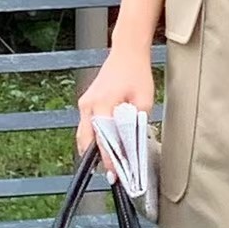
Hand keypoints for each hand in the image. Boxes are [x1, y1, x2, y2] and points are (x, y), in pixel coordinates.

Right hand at [75, 45, 155, 181]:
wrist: (126, 53)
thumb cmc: (136, 74)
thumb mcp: (144, 100)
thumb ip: (137, 122)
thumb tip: (134, 143)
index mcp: (102, 104)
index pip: (103, 139)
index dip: (109, 159)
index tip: (115, 174)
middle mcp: (89, 105)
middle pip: (86, 140)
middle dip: (96, 159)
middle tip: (110, 174)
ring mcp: (85, 103)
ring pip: (84, 134)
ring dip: (94, 149)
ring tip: (108, 164)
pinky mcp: (86, 102)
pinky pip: (87, 125)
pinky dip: (94, 137)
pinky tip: (106, 146)